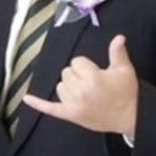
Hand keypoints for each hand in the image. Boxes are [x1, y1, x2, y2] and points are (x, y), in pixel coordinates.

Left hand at [22, 34, 138, 135]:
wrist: (129, 117)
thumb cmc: (126, 93)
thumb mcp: (124, 70)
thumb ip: (117, 52)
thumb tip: (118, 37)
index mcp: (92, 78)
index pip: (77, 61)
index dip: (87, 66)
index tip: (97, 73)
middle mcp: (80, 91)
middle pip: (66, 72)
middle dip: (78, 75)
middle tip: (93, 84)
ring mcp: (73, 104)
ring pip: (60, 86)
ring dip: (69, 87)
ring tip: (86, 93)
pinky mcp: (70, 115)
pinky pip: (50, 108)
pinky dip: (38, 104)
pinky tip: (26, 98)